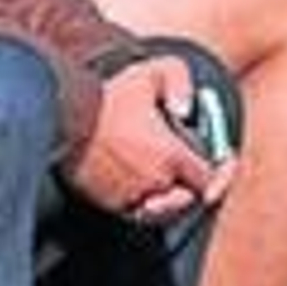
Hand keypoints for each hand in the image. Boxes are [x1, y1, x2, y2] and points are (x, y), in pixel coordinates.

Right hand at [61, 54, 232, 222]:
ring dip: (170, 196)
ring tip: (167, 179)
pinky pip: (138, 212)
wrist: (63, 120)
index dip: (220, 171)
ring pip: (163, 207)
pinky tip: (142, 186)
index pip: (208, 177)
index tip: (222, 163)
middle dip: (193, 184)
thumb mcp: (150, 72)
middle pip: (188, 196)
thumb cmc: (106, 97)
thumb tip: (187, 108)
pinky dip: (145, 203)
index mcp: (171, 155)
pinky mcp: (111, 204)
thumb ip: (179, 80)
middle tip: (191, 169)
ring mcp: (132, 196)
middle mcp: (155, 182)